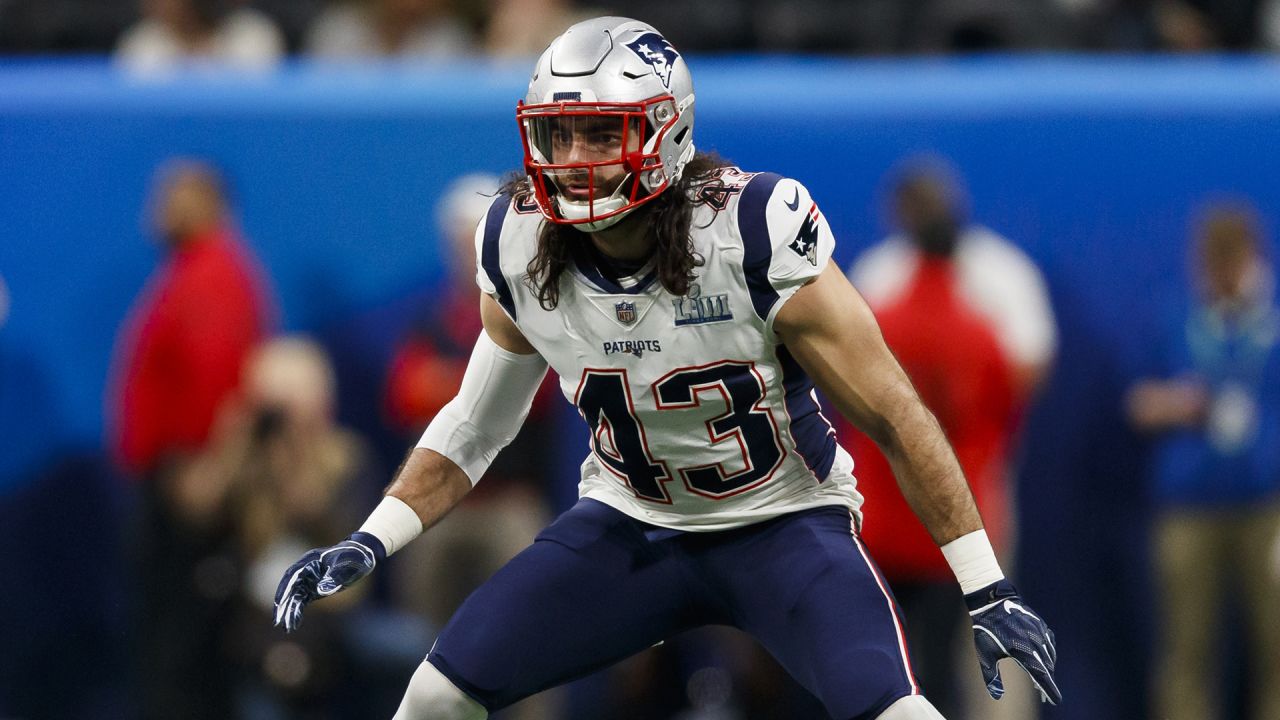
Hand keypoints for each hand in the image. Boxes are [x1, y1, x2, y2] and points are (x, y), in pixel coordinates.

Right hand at [273, 532, 384, 631]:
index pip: (293, 576)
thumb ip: (334, 576)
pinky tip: (293, 624)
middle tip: (277, 621)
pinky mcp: (314, 589)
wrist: (363, 556)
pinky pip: (303, 601)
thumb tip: (321, 590)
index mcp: (310, 561)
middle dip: (283, 604)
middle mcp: (306, 570)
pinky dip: (297, 612)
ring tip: (285, 627)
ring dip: (289, 611)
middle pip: (290, 588)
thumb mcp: (347, 565)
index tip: (279, 603)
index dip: (285, 589)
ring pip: (295, 597)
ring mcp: (309, 580)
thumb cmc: (355, 557)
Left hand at [965, 578, 1060, 704]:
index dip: (1049, 690)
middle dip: (1047, 682)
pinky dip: (1050, 653)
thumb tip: (996, 696)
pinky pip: (1050, 642)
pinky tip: (1046, 657)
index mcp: (1023, 652)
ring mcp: (1040, 632)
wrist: (992, 601)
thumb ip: (991, 678)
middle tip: (1044, 695)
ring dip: (1048, 668)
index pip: (1041, 676)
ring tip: (1043, 679)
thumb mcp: (985, 655)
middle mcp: (1035, 643)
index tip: (1055, 700)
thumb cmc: (986, 629)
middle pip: (1047, 668)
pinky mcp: (1040, 625)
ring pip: (1050, 655)